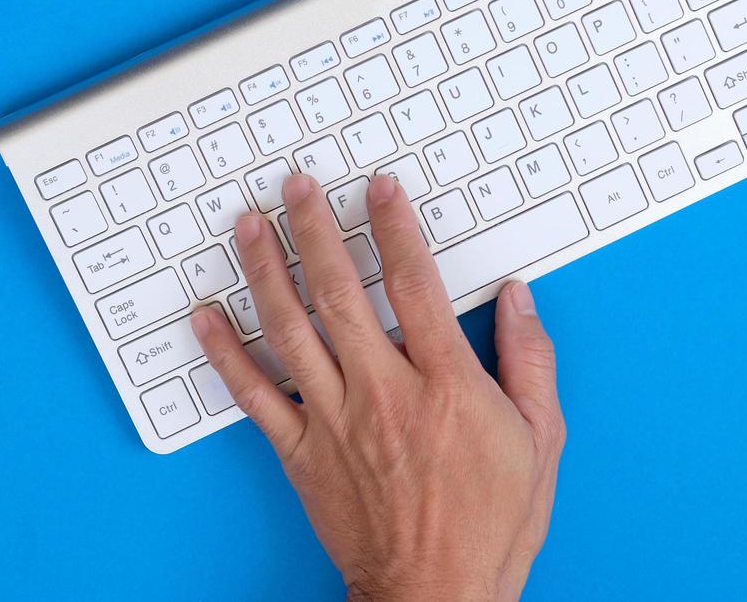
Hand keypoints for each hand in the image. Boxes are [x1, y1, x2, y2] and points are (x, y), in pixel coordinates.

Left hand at [191, 174, 564, 601]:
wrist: (437, 597)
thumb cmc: (490, 525)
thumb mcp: (539, 440)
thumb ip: (528, 362)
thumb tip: (518, 301)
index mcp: (446, 384)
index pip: (414, 283)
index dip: (394, 226)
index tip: (379, 189)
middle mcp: (384, 393)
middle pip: (340, 292)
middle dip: (314, 229)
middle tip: (296, 186)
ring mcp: (337, 422)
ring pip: (290, 330)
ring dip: (265, 271)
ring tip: (247, 226)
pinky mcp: (303, 453)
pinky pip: (255, 395)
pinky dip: (226, 354)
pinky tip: (207, 317)